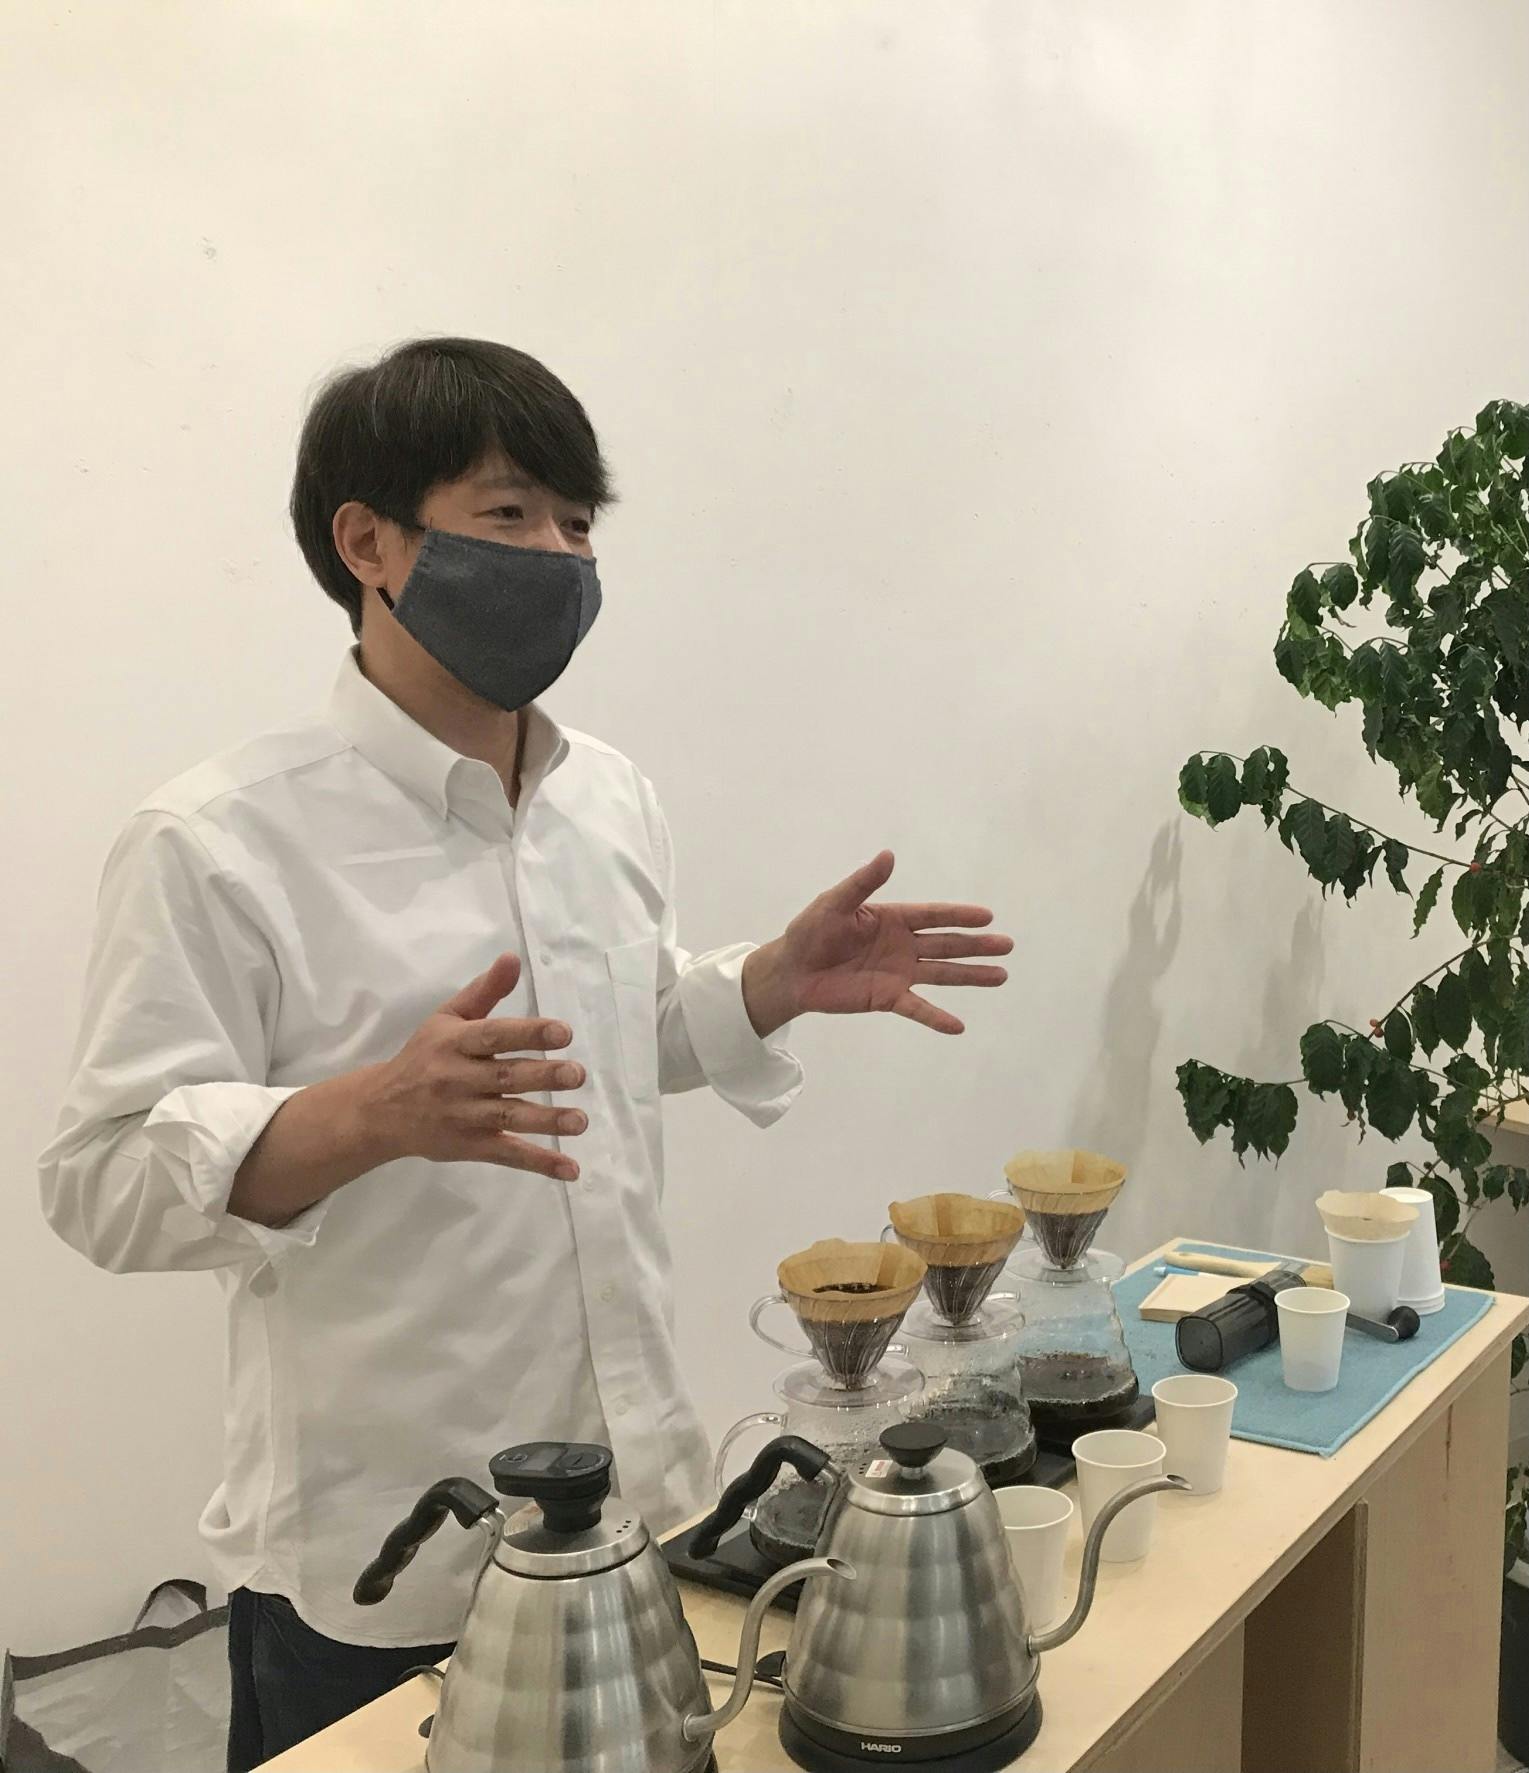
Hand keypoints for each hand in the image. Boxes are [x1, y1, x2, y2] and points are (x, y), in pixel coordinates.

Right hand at [364, 953, 586, 1179]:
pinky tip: (570, 1170)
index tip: (563, 1032)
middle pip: (505, 1077)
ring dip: (546, 1122)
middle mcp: (458, 1080)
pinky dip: (539, 1164)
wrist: (380, 1111)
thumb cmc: (423, 1057)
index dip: (527, 1033)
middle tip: (577, 1074)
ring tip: (580, 1121)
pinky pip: (507, 1154)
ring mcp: (464, 1116)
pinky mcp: (470, 1146)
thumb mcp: (446, 1019)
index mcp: (454, 1044)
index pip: (493, 1036)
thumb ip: (484, 991)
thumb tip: (513, 958)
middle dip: (542, 1076)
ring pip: (508, 1118)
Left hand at [744, 850, 1011, 1036]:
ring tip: (1001, 976)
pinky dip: (936, 1018)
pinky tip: (958, 1026)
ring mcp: (898, 973)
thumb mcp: (835, 902)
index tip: (988, 916)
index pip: (933, 916)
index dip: (960, 915)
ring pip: (942, 974)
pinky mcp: (887, 998)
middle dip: (977, 945)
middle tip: (1008, 945)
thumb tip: (889, 855)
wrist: (792, 970)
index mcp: (892, 919)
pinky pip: (917, 1008)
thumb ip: (863, 883)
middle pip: (947, 945)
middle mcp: (902, 945)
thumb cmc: (811, 931)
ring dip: (971, 976)